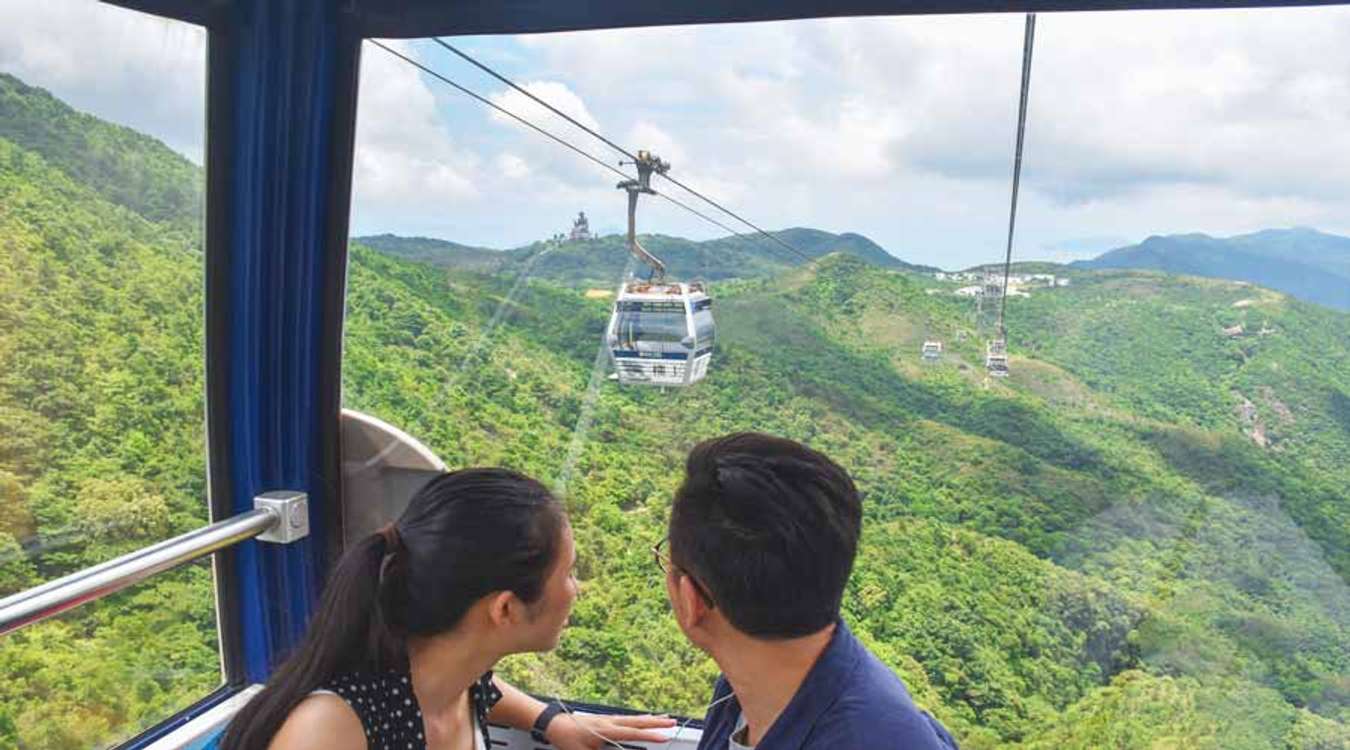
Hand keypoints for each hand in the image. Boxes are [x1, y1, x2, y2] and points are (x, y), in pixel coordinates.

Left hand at [545, 711, 678, 749]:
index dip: (649, 735)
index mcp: (606, 729)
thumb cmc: (566, 739)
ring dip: (651, 718)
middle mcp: (610, 721)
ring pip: (634, 718)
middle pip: (637, 721)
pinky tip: (645, 719)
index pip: (632, 733)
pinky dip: (640, 718)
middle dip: (657, 722)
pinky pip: (627, 719)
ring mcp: (608, 719)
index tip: (665, 737)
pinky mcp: (606, 720)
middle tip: (674, 722)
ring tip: (667, 717)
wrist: (554, 723)